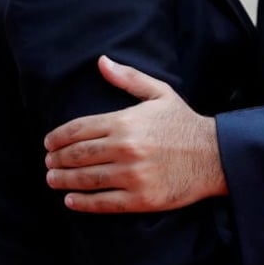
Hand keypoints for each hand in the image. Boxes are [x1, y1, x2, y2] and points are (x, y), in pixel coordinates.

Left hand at [43, 55, 226, 212]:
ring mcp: (132, 175)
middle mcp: (125, 148)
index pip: (79, 129)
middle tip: (48, 161)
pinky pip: (103, 202)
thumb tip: (102, 61)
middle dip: (56, 159)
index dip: (58, 137)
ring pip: (85, 179)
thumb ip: (128, 78)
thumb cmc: (184, 123)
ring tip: (53, 179)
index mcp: (125, 121)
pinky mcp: (140, 199)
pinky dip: (82, 202)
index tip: (49, 142)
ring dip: (63, 180)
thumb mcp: (159, 93)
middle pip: (77, 155)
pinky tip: (70, 200)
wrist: (215, 155)